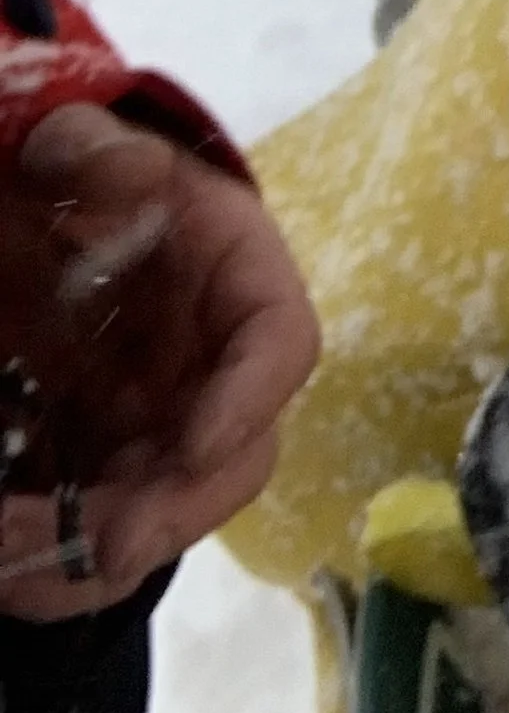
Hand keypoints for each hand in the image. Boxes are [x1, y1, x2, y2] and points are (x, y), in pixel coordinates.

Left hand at [0, 104, 319, 621]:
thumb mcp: (78, 145)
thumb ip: (94, 148)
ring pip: (160, 511)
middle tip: (103, 549)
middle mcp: (214, 368)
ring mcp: (160, 424)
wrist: (34, 212)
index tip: (196, 445)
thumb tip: (120, 169)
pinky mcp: (104, 463)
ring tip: (13, 560)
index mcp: (236, 279)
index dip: (249, 399)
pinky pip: (95, 530)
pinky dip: (53, 564)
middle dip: (174, 510)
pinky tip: (7, 567)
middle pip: (232, 458)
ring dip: (95, 551)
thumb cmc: (73, 171)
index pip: (278, 343)